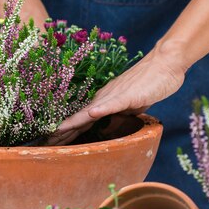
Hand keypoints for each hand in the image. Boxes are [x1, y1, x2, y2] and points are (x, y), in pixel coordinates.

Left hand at [47, 45, 187, 144]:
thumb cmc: (149, 85)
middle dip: (61, 133)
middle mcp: (102, 98)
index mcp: (102, 102)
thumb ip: (116, 115)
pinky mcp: (128, 95)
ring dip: (72, 122)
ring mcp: (113, 96)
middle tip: (43, 143)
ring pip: (89, 111)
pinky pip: (113, 103)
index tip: (50, 142)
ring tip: (55, 132)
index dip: (65, 132)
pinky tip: (90, 114)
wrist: (165, 64)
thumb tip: (105, 128)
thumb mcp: (129, 106)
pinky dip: (102, 109)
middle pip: (78, 118)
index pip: (79, 120)